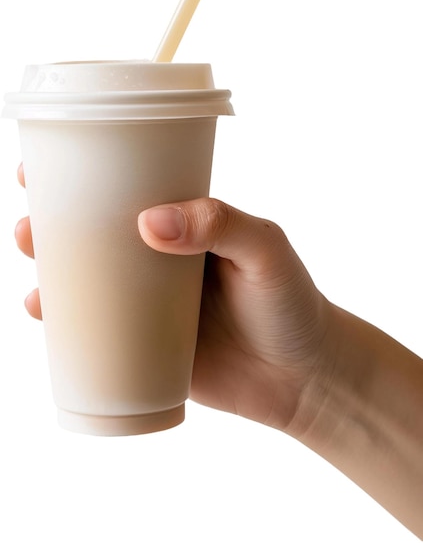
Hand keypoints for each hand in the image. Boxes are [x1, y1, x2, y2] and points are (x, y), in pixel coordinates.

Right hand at [15, 163, 330, 430]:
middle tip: (30, 221)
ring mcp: (150, 306)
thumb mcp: (266, 248)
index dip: (88, 177)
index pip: (131, 192)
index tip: (47, 166)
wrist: (304, 378)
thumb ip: (220, 224)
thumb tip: (149, 222)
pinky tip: (44, 314)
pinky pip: (96, 331)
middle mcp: (161, 262)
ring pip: (89, 281)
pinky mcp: (146, 347)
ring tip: (32, 260)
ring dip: (50, 269)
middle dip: (54, 223)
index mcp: (186, 228)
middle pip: (96, 236)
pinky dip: (65, 322)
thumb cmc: (291, 303)